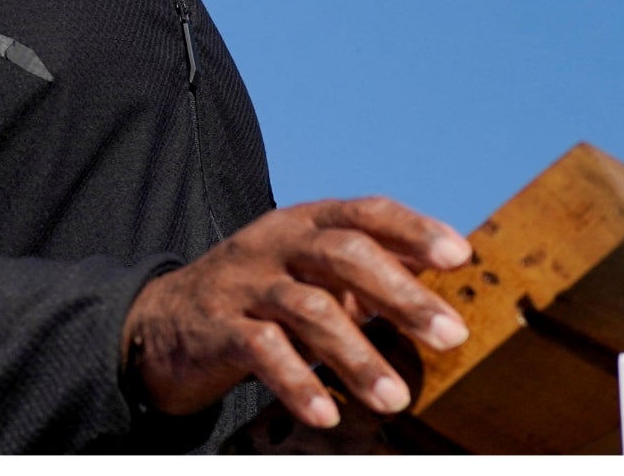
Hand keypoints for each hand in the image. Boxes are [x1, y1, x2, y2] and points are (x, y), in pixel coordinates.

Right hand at [121, 196, 472, 429]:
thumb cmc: (262, 292)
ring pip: (309, 310)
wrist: (162, 320)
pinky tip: (328, 411)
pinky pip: (261, 351)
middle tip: (451, 336)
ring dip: (359, 357)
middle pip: (346, 255)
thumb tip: (447, 268)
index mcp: (308, 222)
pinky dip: (298, 383)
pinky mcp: (216, 328)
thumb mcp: (313, 270)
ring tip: (396, 398)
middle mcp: (277, 243)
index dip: (415, 229)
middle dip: (404, 296)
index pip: (368, 212)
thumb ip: (369, 269)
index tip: (461, 256)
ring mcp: (245, 283)